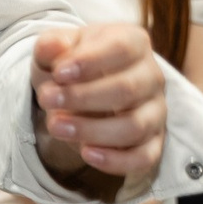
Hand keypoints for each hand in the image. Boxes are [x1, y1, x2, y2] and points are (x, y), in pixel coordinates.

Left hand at [32, 23, 165, 179]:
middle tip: (46, 100)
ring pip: (134, 126)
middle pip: (127, 89)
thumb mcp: (57, 49)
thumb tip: (53, 47)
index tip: (58, 72)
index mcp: (134, 43)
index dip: (90, 62)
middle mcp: (152, 77)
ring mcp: (156, 111)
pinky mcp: (153, 142)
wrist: (80, 90)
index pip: (122, 48)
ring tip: (55, 127)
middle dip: (82, 97)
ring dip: (92, 130)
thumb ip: (52, 45)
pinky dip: (116, 160)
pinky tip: (86, 153)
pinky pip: (144, 157)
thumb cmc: (73, 64)